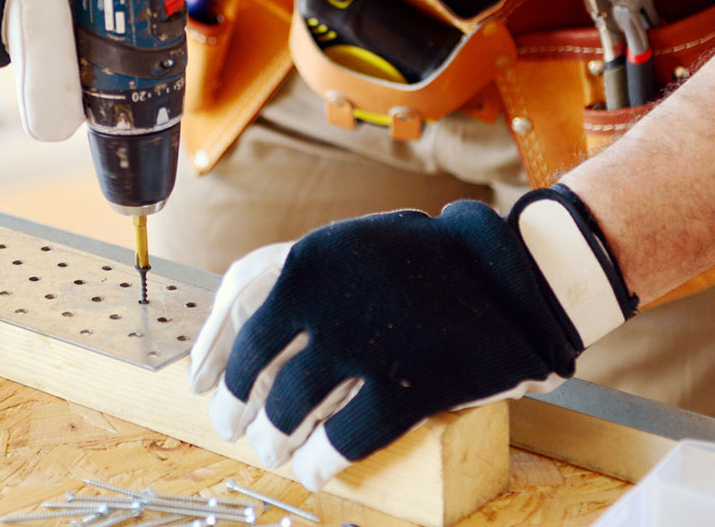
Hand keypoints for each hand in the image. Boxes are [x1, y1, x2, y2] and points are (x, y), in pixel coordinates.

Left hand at [187, 187, 636, 489]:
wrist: (516, 272)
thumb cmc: (428, 262)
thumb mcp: (355, 245)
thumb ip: (303, 284)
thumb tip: (242, 340)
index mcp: (310, 258)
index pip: (236, 314)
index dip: (211, 355)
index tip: (199, 383)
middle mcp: (328, 298)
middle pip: (259, 370)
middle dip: (240, 407)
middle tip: (235, 426)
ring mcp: (367, 344)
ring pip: (295, 409)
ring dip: (278, 438)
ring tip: (276, 450)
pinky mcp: (408, 386)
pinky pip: (346, 438)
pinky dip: (324, 459)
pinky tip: (317, 468)